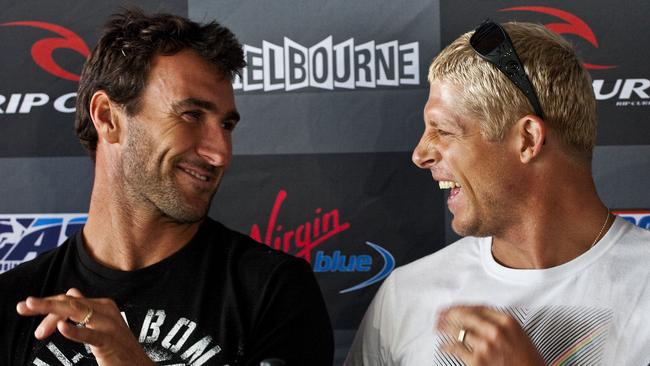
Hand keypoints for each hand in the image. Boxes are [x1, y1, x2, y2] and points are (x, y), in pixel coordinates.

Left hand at [16, 288, 153, 365]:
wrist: (138, 364)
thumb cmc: (117, 346)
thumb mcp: (100, 324)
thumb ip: (86, 309)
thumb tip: (72, 292)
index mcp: (102, 305)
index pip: (70, 299)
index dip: (48, 302)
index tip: (26, 308)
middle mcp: (106, 310)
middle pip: (70, 303)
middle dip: (44, 304)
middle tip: (23, 307)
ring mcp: (109, 324)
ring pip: (76, 311)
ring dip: (52, 312)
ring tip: (33, 309)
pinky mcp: (109, 341)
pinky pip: (90, 335)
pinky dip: (75, 331)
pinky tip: (62, 328)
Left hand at [436, 305, 544, 365]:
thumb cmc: (527, 360)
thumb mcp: (518, 334)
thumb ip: (500, 323)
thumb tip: (477, 318)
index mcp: (507, 321)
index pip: (478, 307)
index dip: (462, 306)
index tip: (453, 308)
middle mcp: (496, 330)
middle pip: (465, 316)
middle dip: (449, 314)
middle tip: (440, 315)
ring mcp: (486, 345)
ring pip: (458, 331)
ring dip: (444, 328)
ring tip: (438, 328)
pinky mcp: (478, 360)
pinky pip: (456, 349)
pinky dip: (447, 347)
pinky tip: (444, 347)